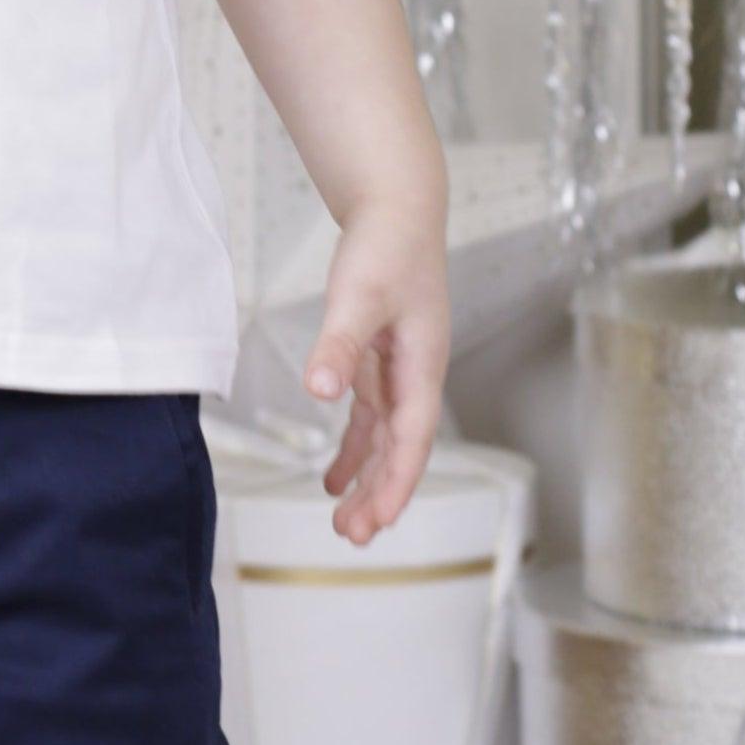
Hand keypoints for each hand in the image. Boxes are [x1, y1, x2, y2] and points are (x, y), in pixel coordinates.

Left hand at [303, 196, 449, 545]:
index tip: (376, 522)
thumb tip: (321, 391)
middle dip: (380, 494)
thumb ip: (339, 344)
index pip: (412, 439)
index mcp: (423, 365)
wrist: (397, 208)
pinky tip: (333, 475)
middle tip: (352, 536)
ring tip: (343, 521)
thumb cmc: (386, 246)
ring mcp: (399, 370)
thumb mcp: (359, 295)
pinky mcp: (379, 360)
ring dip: (367, 479)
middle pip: (401, 450)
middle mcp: (417, 375)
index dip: (396, 483)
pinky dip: (354, 448)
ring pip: (385, 440)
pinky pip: (370, 419)